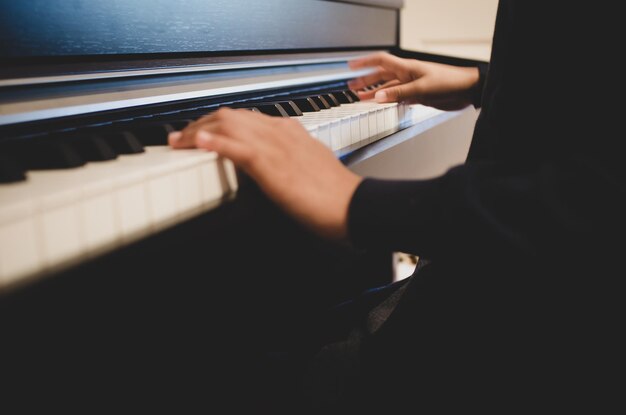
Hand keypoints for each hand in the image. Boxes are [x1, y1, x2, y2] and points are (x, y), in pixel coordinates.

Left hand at [168, 108, 362, 239]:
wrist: (352, 205)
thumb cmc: (334, 193)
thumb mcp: (308, 166)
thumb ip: (288, 159)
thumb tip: (271, 166)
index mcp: (289, 131)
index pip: (245, 117)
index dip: (218, 122)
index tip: (202, 132)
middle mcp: (280, 132)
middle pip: (231, 116)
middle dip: (201, 123)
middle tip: (180, 137)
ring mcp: (276, 146)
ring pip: (229, 126)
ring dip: (198, 131)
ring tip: (179, 141)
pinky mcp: (272, 165)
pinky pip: (238, 147)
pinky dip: (215, 142)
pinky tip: (198, 142)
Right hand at [348, 52, 479, 109]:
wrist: (467, 90)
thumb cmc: (449, 82)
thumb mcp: (421, 88)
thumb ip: (399, 93)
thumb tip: (378, 97)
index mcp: (407, 68)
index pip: (380, 61)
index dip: (364, 63)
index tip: (351, 66)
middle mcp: (407, 75)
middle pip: (381, 76)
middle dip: (365, 81)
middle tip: (352, 87)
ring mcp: (412, 86)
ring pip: (388, 88)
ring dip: (375, 93)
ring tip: (361, 98)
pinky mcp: (418, 96)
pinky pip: (398, 97)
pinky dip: (388, 101)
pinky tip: (382, 105)